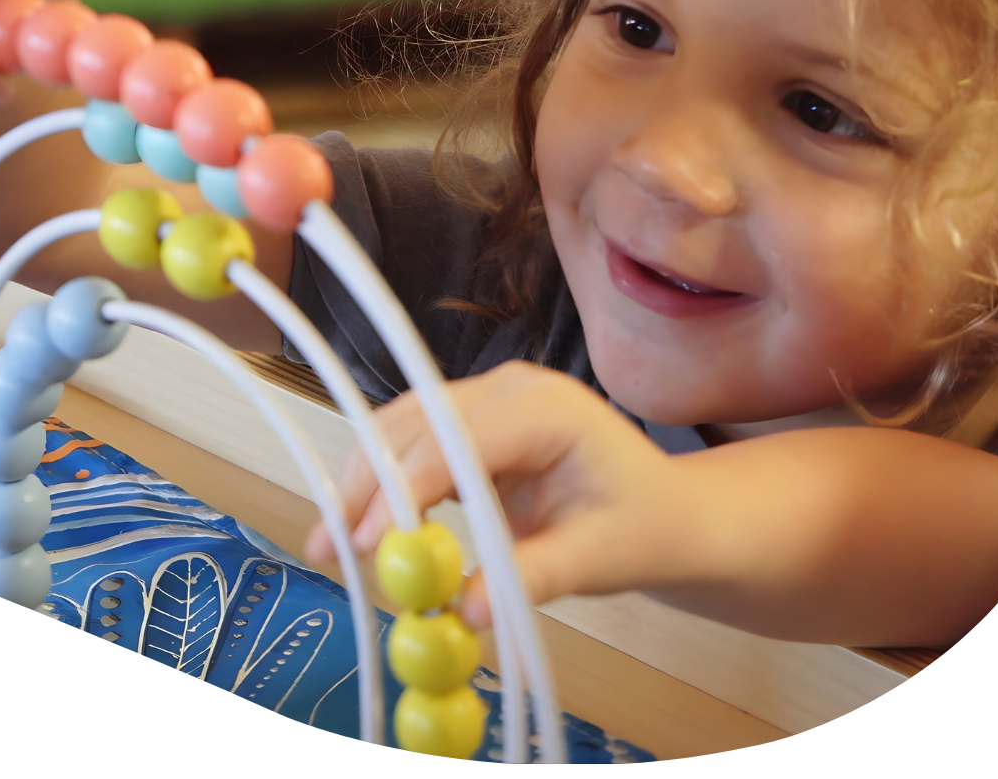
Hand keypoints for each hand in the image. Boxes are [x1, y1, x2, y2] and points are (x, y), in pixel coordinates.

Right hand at [305, 362, 696, 628]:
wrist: (669, 512)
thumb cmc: (645, 527)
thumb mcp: (600, 558)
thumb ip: (534, 576)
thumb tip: (466, 609)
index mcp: (548, 407)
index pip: (457, 438)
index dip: (406, 486)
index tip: (367, 542)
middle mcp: (508, 388)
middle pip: (417, 423)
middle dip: (368, 483)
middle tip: (328, 546)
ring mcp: (486, 399)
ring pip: (402, 427)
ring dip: (363, 482)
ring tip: (329, 542)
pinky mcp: (470, 423)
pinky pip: (413, 443)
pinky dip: (383, 484)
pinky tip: (360, 526)